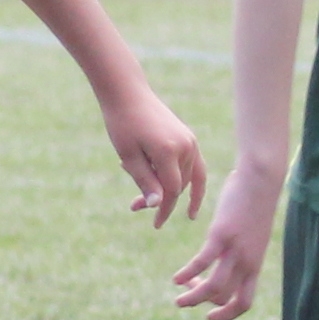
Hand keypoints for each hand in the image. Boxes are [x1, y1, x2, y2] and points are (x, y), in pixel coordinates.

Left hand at [101, 85, 206, 224]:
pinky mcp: (189, 139)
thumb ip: (145, 181)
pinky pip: (196, 167)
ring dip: (167, 190)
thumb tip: (158, 205)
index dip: (164, 209)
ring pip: (186, 178)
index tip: (155, 225)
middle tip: (133, 205)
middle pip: (178, 186)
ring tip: (141, 196)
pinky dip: (191, 183)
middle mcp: (185, 147)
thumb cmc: (122, 124)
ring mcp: (190, 142)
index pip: (171, 191)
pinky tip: (190, 204)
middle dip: (159, 199)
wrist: (128, 95)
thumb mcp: (128, 156)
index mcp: (168, 151)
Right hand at [172, 172, 280, 319]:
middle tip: (187, 293)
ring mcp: (235, 250)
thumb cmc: (255, 202)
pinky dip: (187, 273)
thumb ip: (242, 248)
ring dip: (193, 298)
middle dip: (203, 302)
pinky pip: (202, 262)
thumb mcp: (251, 233)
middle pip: (224, 298)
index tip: (209, 316)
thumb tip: (231, 254)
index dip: (227, 315)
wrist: (262, 179)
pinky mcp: (222, 235)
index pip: (244, 303)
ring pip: (213, 287)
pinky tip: (176, 278)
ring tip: (178, 300)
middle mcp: (247, 262)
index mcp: (254, 264)